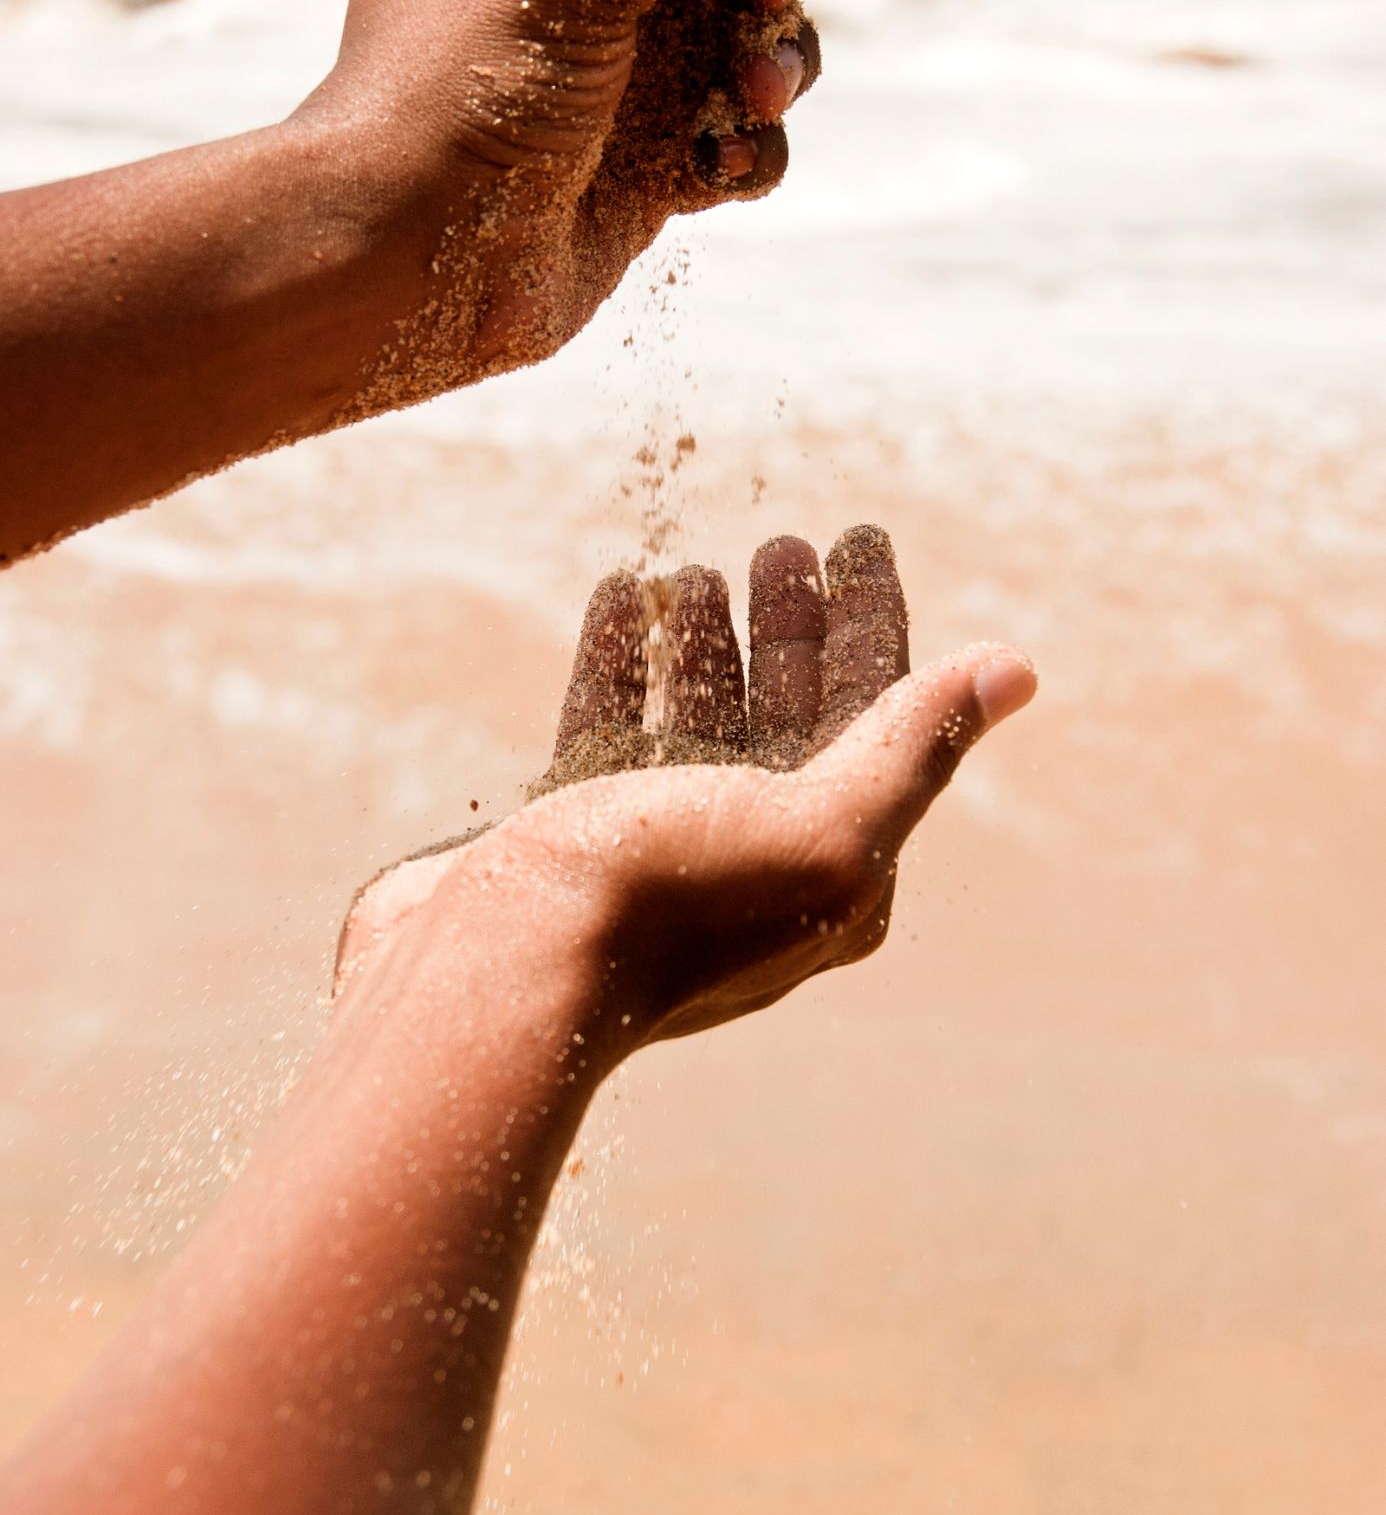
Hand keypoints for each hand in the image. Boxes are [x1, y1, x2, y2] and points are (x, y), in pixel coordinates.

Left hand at [301, 0, 903, 406]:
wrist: (409, 270)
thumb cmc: (466, 88)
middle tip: (764, 13)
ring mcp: (596, 59)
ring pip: (744, 27)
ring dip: (773, 60)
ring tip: (754, 98)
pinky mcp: (634, 150)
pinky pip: (733, 125)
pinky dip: (743, 146)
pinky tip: (712, 175)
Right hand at [335, 527, 1033, 1048]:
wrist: (497, 977)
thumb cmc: (669, 901)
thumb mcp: (821, 825)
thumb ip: (912, 745)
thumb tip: (1017, 669)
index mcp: (833, 865)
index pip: (877, 719)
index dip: (873, 623)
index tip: (859, 537)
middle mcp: (755, 860)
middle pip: (789, 712)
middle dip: (793, 624)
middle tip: (782, 543)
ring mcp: (661, 847)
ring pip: (699, 718)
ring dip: (707, 637)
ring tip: (696, 565)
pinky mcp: (577, 835)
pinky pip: (611, 726)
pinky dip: (624, 659)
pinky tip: (624, 596)